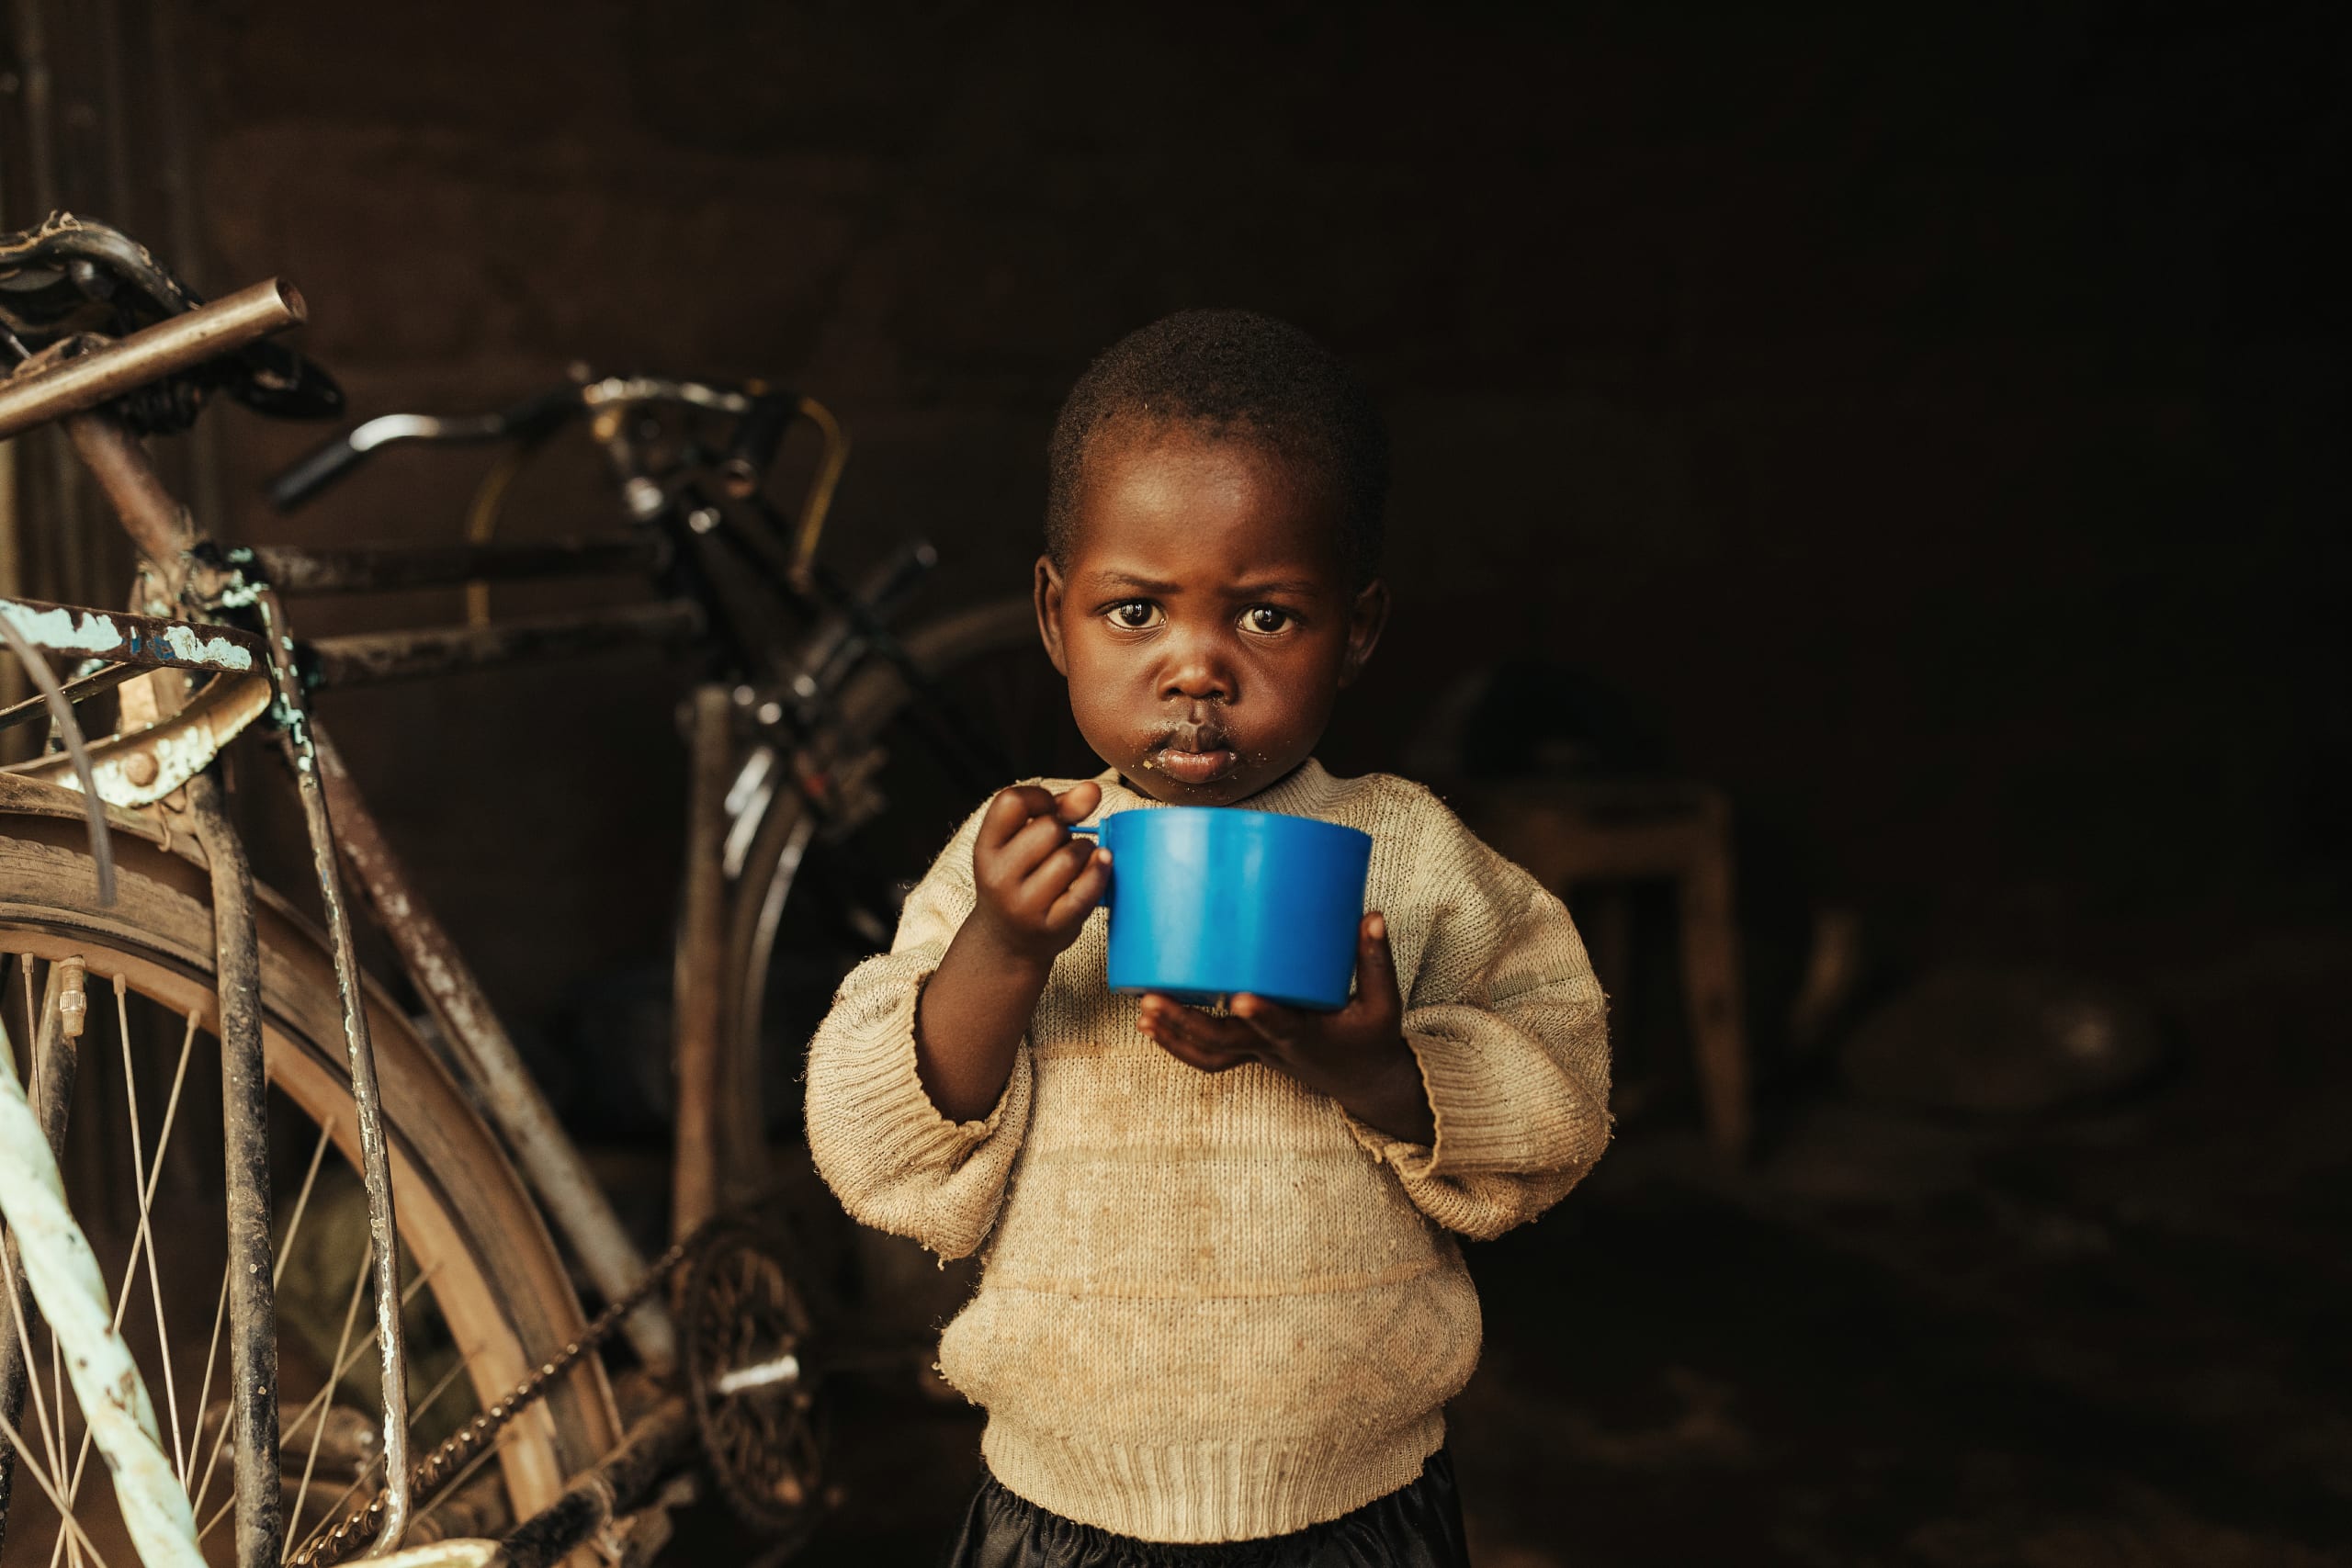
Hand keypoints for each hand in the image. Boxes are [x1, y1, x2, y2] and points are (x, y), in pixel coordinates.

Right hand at [968, 780, 1109, 966]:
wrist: (1007, 942)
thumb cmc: (1022, 880)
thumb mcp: (1021, 843)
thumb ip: (1056, 810)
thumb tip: (1091, 790)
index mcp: (986, 848)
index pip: (1012, 801)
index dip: (1041, 798)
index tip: (1049, 812)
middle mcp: (998, 876)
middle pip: (1049, 828)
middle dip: (1066, 830)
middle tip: (1061, 846)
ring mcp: (1023, 904)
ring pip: (1070, 857)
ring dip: (1085, 851)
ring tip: (1078, 861)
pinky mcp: (1051, 925)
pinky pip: (1085, 891)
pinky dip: (1099, 872)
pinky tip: (1104, 863)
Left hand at [1136, 912, 1436, 1144]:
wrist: (1362, 1080)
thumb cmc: (1371, 1037)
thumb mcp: (1384, 1004)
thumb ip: (1375, 961)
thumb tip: (1371, 915)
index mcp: (1309, 1037)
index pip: (1282, 1028)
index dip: (1262, 1014)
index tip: (1239, 997)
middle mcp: (1275, 1047)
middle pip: (1224, 1045)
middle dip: (1186, 1025)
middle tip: (1152, 1000)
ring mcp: (1258, 1051)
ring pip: (1209, 1054)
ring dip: (1173, 1036)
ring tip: (1143, 1011)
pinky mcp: (1249, 1048)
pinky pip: (1208, 1054)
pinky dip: (1177, 1042)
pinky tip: (1150, 1021)